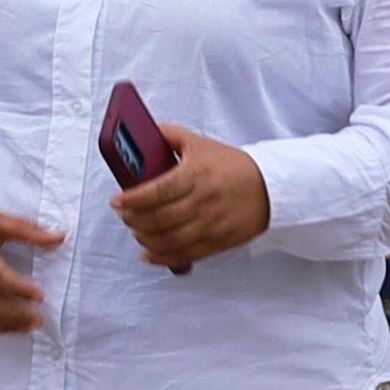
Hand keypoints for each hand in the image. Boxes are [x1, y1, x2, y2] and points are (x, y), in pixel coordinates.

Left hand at [112, 127, 272, 272]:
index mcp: (196, 175)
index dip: (132, 199)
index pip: (157, 191)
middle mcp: (203, 202)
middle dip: (133, 219)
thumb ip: (169, 136)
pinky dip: (161, 257)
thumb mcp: (201, 144)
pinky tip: (148, 252)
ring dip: (144, 238)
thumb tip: (143, 132)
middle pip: (158, 218)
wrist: (272, 187)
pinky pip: (184, 255)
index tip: (117, 200)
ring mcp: (210, 225)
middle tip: (124, 214)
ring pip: (168, 240)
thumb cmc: (234, 166)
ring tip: (136, 230)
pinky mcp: (217, 242)